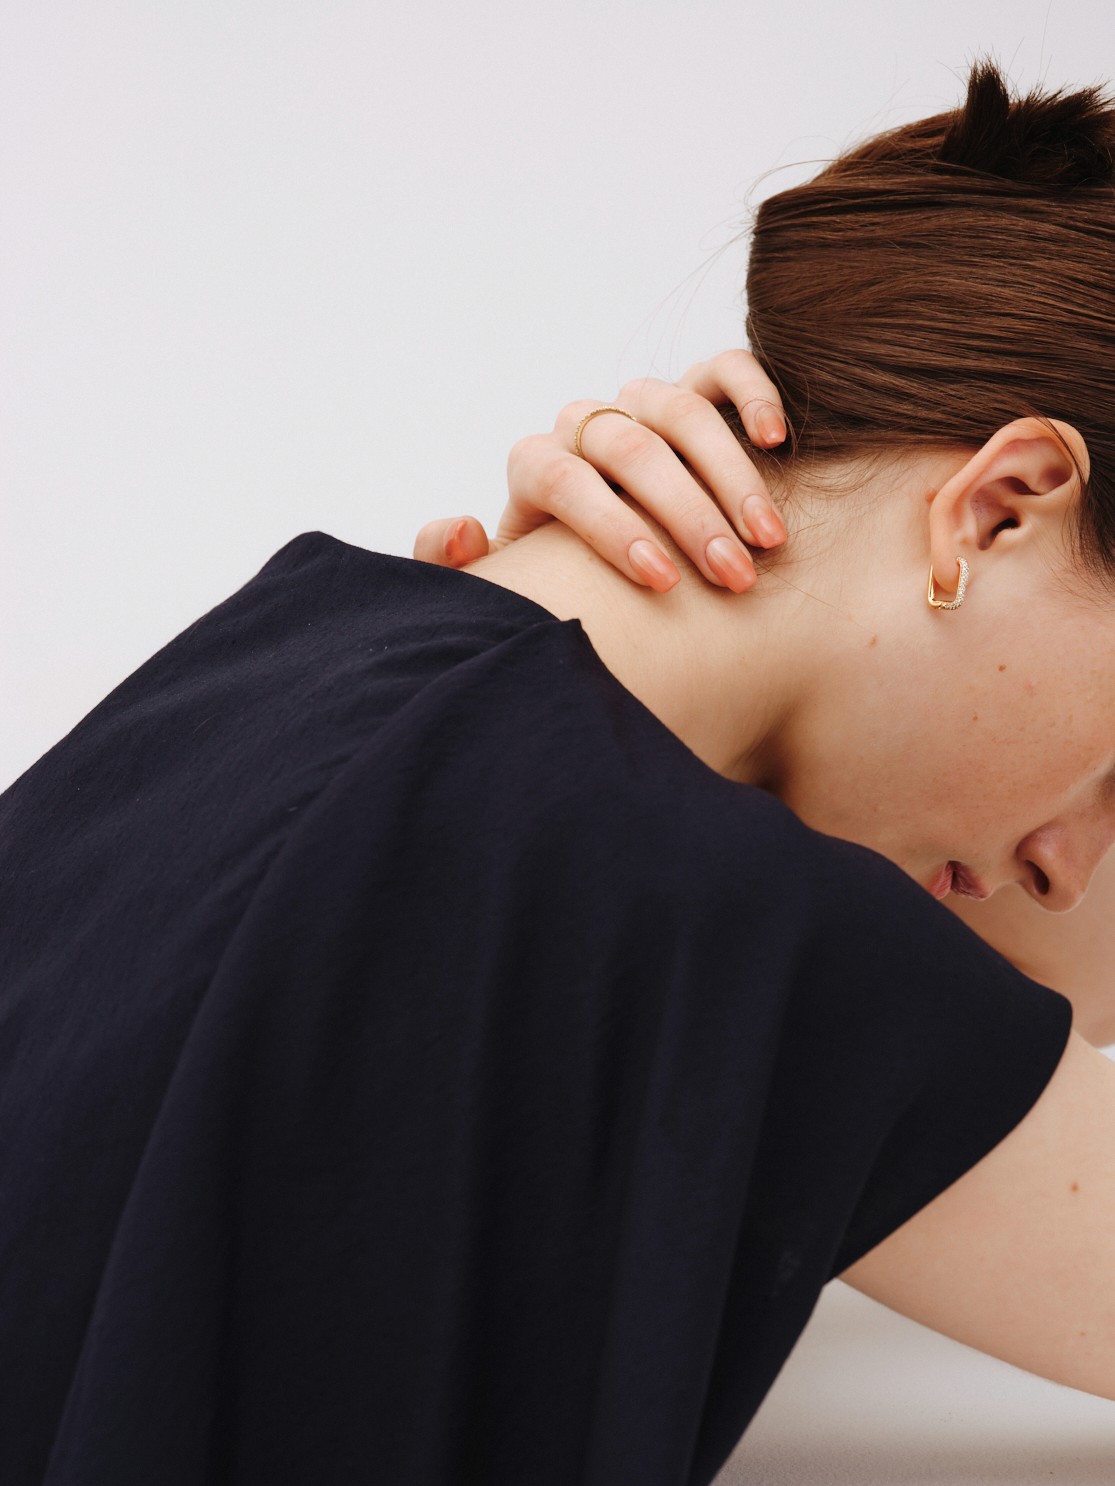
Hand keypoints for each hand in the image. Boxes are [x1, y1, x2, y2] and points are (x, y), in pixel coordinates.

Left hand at [413, 350, 787, 592]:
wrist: (603, 565)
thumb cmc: (559, 586)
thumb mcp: (507, 589)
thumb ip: (456, 567)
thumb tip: (462, 525)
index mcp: (537, 468)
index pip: (561, 477)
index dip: (610, 527)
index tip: (662, 584)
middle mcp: (586, 426)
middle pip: (630, 448)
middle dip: (687, 516)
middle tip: (734, 576)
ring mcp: (641, 404)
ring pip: (681, 413)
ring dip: (731, 477)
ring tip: (768, 540)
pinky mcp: (695, 391)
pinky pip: (723, 370)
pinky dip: (752, 394)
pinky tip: (777, 442)